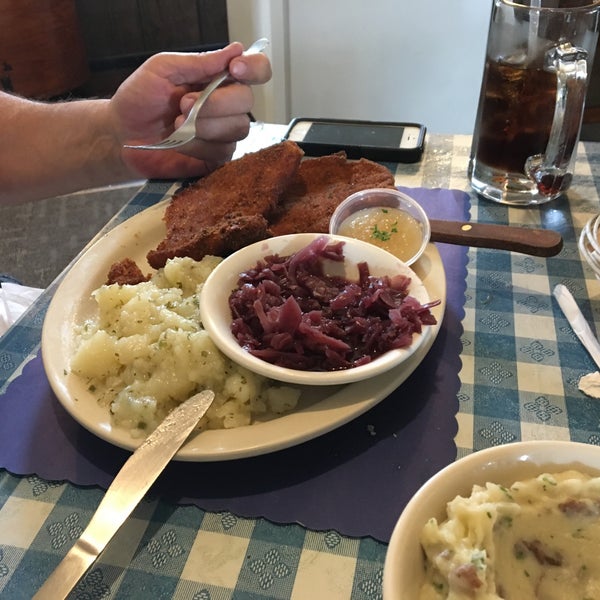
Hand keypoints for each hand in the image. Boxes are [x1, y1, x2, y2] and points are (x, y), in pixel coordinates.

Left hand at [111, 42, 271, 179]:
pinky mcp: (217, 158)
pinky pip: (222, 151)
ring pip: (237, 128)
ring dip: (204, 125)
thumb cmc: (139, 100)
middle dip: (215, 103)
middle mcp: (227, 106)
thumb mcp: (163, 69)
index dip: (254, 69)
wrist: (122, 135)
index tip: (235, 69)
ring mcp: (224, 133)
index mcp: (218, 79)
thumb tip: (235, 49)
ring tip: (176, 124)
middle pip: (247, 101)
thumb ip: (199, 62)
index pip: (256, 70)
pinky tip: (180, 143)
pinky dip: (197, 146)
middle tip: (183, 103)